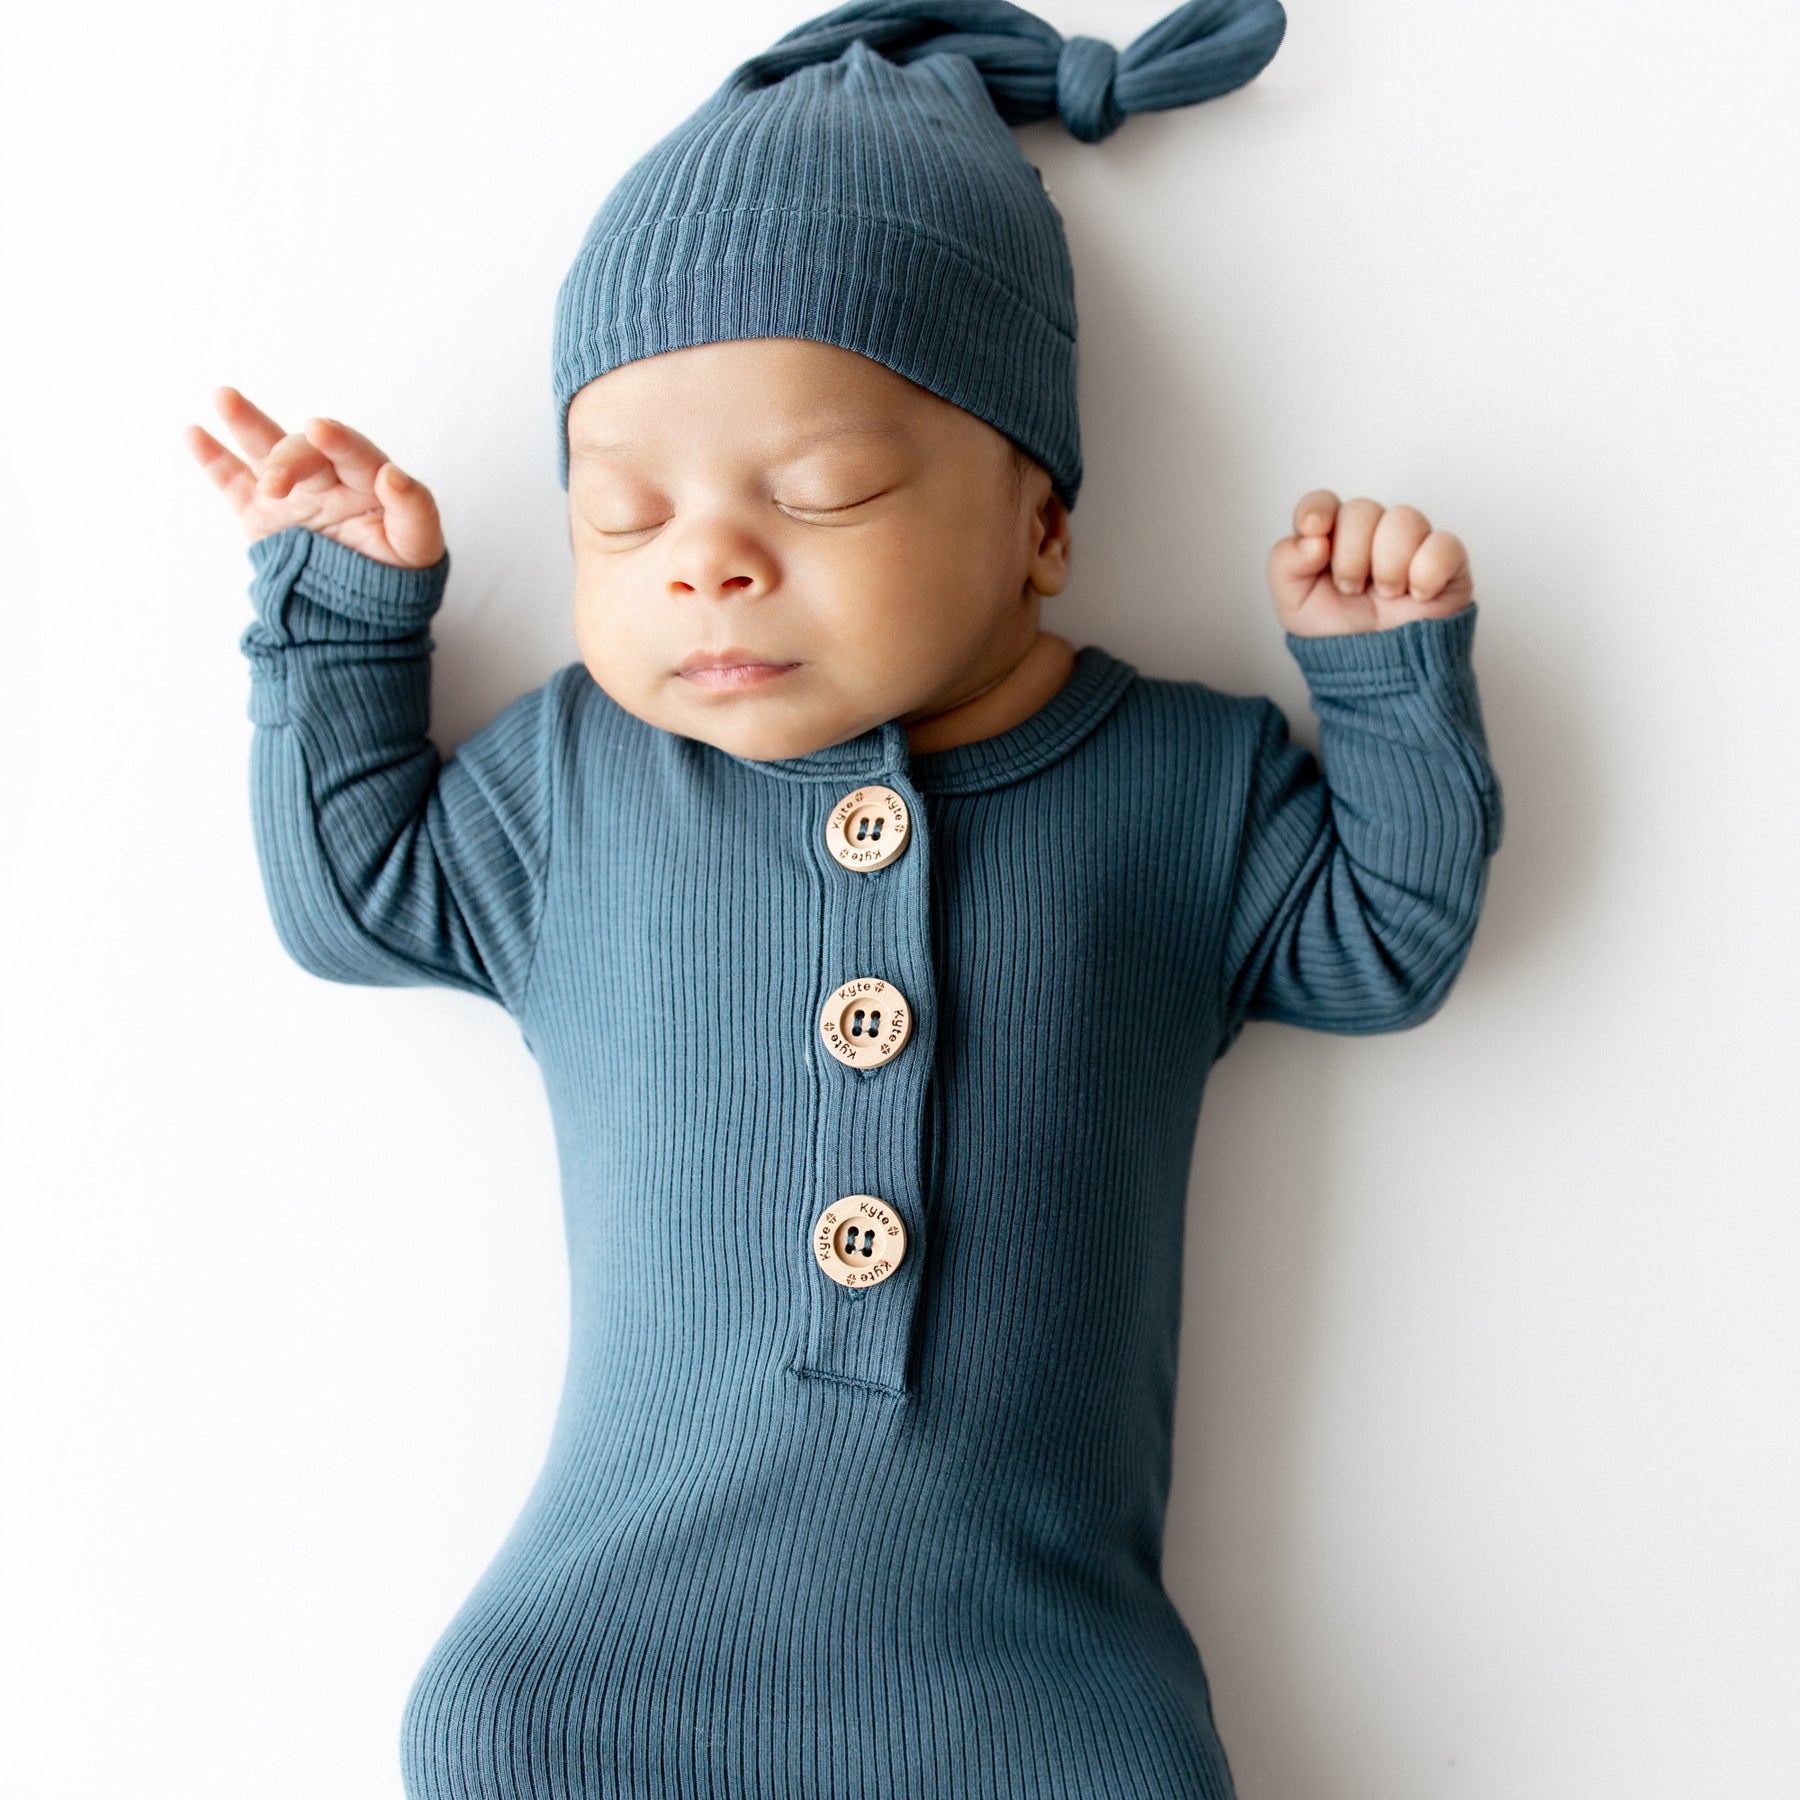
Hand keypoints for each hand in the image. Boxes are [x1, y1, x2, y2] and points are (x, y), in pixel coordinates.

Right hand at [183, 386, 444, 568]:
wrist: (362, 610)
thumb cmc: (397, 571)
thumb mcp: (418, 546)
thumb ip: (414, 509)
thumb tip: (393, 474)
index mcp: (367, 481)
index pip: (353, 452)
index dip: (337, 440)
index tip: (318, 429)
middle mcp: (327, 478)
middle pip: (304, 452)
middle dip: (287, 461)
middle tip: (274, 485)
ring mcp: (291, 493)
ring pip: (265, 450)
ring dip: (245, 422)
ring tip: (224, 397)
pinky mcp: (259, 513)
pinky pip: (232, 481)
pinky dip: (212, 458)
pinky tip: (194, 432)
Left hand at [1266, 491, 1472, 636]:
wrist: (1377, 671)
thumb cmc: (1337, 633)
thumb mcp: (1294, 604)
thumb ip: (1286, 564)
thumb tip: (1312, 538)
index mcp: (1331, 537)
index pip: (1323, 503)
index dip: (1318, 509)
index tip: (1315, 529)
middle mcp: (1371, 533)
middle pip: (1362, 509)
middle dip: (1351, 556)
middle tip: (1352, 589)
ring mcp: (1411, 542)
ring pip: (1404, 518)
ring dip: (1388, 565)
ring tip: (1386, 595)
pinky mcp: (1446, 559)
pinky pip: (1443, 543)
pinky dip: (1426, 572)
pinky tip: (1417, 595)